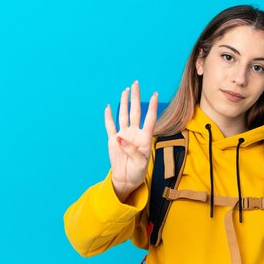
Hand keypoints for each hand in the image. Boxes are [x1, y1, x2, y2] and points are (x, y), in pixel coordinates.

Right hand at [104, 80, 157, 200]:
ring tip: (125, 90)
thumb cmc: (137, 171)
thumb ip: (131, 150)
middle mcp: (135, 133)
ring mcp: (124, 135)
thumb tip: (120, 139)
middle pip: (135, 111)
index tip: (154, 93)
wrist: (126, 179)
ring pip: (124, 115)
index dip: (152, 106)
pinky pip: (110, 126)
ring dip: (124, 103)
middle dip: (135, 97)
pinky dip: (109, 116)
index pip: (149, 118)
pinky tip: (109, 107)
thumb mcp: (139, 162)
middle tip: (136, 84)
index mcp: (144, 137)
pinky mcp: (113, 140)